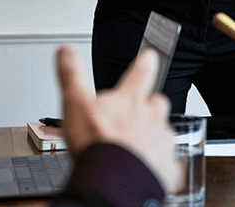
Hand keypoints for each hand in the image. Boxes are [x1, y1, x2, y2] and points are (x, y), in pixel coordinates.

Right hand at [56, 45, 179, 192]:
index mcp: (130, 100)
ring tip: (130, 149)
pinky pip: (167, 162)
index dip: (145, 63)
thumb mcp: (75, 105)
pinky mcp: (168, 167)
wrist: (113, 183)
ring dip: (150, 137)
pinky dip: (157, 164)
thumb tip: (66, 51)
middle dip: (147, 107)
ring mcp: (162, 141)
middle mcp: (152, 117)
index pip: (141, 72)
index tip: (150, 57)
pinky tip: (142, 168)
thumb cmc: (96, 145)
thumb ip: (72, 76)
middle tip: (129, 119)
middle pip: (156, 103)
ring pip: (162, 132)